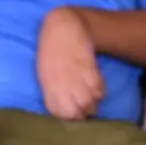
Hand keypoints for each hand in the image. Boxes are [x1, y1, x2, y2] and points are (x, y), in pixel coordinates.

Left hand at [37, 6, 103, 120]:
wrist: (62, 27)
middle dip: (82, 113)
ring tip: (88, 93)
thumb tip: (65, 110)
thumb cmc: (50, 52)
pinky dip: (99, 91)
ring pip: (91, 106)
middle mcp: (62, 88)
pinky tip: (93, 82)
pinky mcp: (91, 72)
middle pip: (78, 115)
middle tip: (82, 104)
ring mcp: (77, 81)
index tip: (72, 111)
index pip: (61, 116)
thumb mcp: (45, 75)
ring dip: (92, 103)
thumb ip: (54, 93)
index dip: (68, 116)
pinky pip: (100, 92)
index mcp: (48, 89)